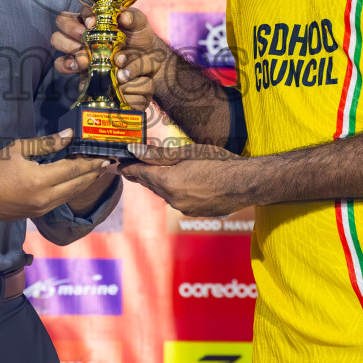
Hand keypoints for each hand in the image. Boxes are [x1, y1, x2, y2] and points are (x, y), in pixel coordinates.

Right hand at [0, 131, 111, 221]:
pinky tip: (75, 182)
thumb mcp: (20, 149)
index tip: (104, 155)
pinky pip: (59, 201)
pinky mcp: (36, 215)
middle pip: (77, 185)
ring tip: (96, 171)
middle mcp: (44, 198)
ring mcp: (40, 209)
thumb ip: (47, 143)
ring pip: (70, 195)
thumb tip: (69, 136)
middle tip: (107, 163)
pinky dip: (71, 190)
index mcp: (39, 180)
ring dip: (84, 183)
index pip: (73, 169)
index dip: (90, 162)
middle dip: (93, 173)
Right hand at [51, 8, 162, 111]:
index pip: (81, 10)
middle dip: (70, 28)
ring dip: (67, 45)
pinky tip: (76, 66)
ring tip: (82, 54)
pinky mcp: (77, 65)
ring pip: (58, 40)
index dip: (84, 15)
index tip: (93, 23)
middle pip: (62, 21)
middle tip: (83, 36)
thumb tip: (123, 17)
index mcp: (95, 16)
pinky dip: (65, 64)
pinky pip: (61, 64)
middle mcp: (82, 29)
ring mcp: (77, 47)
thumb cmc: (139, 38)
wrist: (144, 62)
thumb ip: (134, 18)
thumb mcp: (140, 25)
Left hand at [119, 141, 253, 216]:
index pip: (139, 174)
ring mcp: (184, 208)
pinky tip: (182, 183)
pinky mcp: (195, 213)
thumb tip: (134, 150)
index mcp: (168, 182)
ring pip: (165, 193)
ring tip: (155, 172)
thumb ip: (158, 154)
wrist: (246, 184)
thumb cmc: (219, 163)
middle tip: (130, 166)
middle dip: (141, 175)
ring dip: (159, 183)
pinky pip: (178, 200)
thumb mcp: (187, 152)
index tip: (116, 164)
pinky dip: (175, 190)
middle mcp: (172, 199)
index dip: (127, 168)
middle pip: (150, 185)